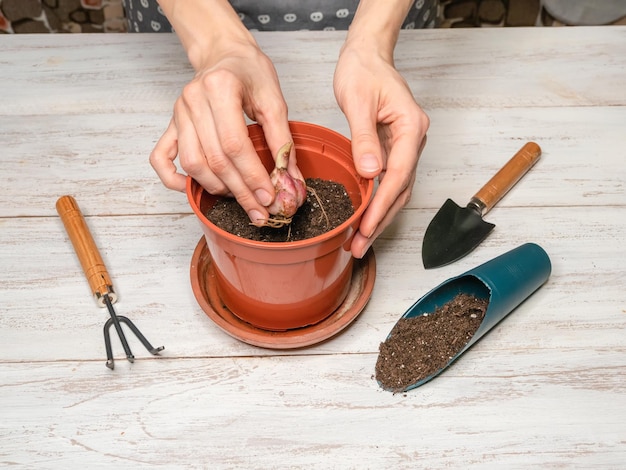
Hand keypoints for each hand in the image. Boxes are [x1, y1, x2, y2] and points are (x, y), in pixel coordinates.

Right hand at [149, 4, 295, 225]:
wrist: (224, 54)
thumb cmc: (249, 72)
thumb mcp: (273, 99)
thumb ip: (282, 139)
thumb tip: (290, 178)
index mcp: (220, 88)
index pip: (234, 144)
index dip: (252, 176)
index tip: (269, 197)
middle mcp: (193, 100)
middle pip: (215, 159)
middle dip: (240, 191)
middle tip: (259, 210)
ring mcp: (178, 113)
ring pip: (192, 164)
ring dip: (217, 188)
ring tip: (240, 198)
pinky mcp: (171, 124)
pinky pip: (161, 157)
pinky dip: (174, 178)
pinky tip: (193, 189)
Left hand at [334, 38, 429, 258]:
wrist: (367, 56)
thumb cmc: (362, 71)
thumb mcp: (357, 101)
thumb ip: (364, 138)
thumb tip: (371, 173)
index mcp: (411, 127)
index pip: (398, 175)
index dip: (381, 205)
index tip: (366, 227)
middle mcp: (414, 139)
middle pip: (401, 189)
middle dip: (381, 220)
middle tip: (360, 245)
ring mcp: (407, 145)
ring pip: (398, 189)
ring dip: (380, 216)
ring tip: (361, 240)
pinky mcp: (395, 148)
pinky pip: (390, 180)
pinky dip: (377, 200)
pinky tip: (364, 216)